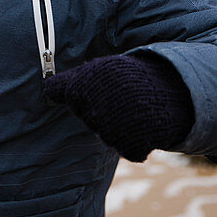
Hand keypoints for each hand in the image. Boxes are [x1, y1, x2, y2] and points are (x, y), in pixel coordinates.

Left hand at [43, 54, 193, 161]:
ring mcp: (109, 129)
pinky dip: (134, 139)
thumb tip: (46, 91)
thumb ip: (70, 81)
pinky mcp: (127, 146)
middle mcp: (92, 107)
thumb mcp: (99, 68)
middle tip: (117, 96)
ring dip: (116, 123)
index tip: (76, 89)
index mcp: (82, 84)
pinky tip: (143, 124)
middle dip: (98, 108)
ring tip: (132, 108)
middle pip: (85, 115)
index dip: (71, 91)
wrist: (171, 89)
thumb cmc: (129, 77)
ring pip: (104, 132)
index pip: (60, 92)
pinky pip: (125, 147)